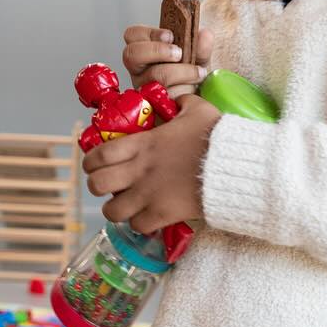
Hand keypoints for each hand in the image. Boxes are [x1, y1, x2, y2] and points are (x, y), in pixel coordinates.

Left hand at [84, 94, 220, 234]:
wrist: (235, 166)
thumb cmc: (217, 136)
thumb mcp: (198, 109)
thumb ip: (182, 103)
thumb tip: (177, 100)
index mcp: (143, 144)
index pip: (99, 155)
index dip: (90, 162)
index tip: (94, 165)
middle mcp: (139, 170)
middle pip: (97, 184)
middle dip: (98, 186)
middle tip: (109, 186)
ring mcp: (149, 195)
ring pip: (112, 211)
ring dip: (116, 209)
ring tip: (125, 205)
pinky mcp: (163, 214)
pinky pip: (137, 226)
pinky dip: (139, 223)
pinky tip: (147, 217)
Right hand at [122, 25, 214, 98]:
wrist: (200, 101)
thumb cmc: (192, 74)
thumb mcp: (200, 56)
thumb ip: (201, 45)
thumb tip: (204, 35)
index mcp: (145, 50)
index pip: (133, 35)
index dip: (149, 33)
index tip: (171, 35)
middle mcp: (139, 69)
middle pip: (132, 55)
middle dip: (158, 50)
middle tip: (179, 53)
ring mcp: (144, 88)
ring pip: (152, 76)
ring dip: (179, 72)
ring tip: (197, 72)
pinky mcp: (153, 106)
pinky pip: (164, 97)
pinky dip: (184, 91)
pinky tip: (195, 89)